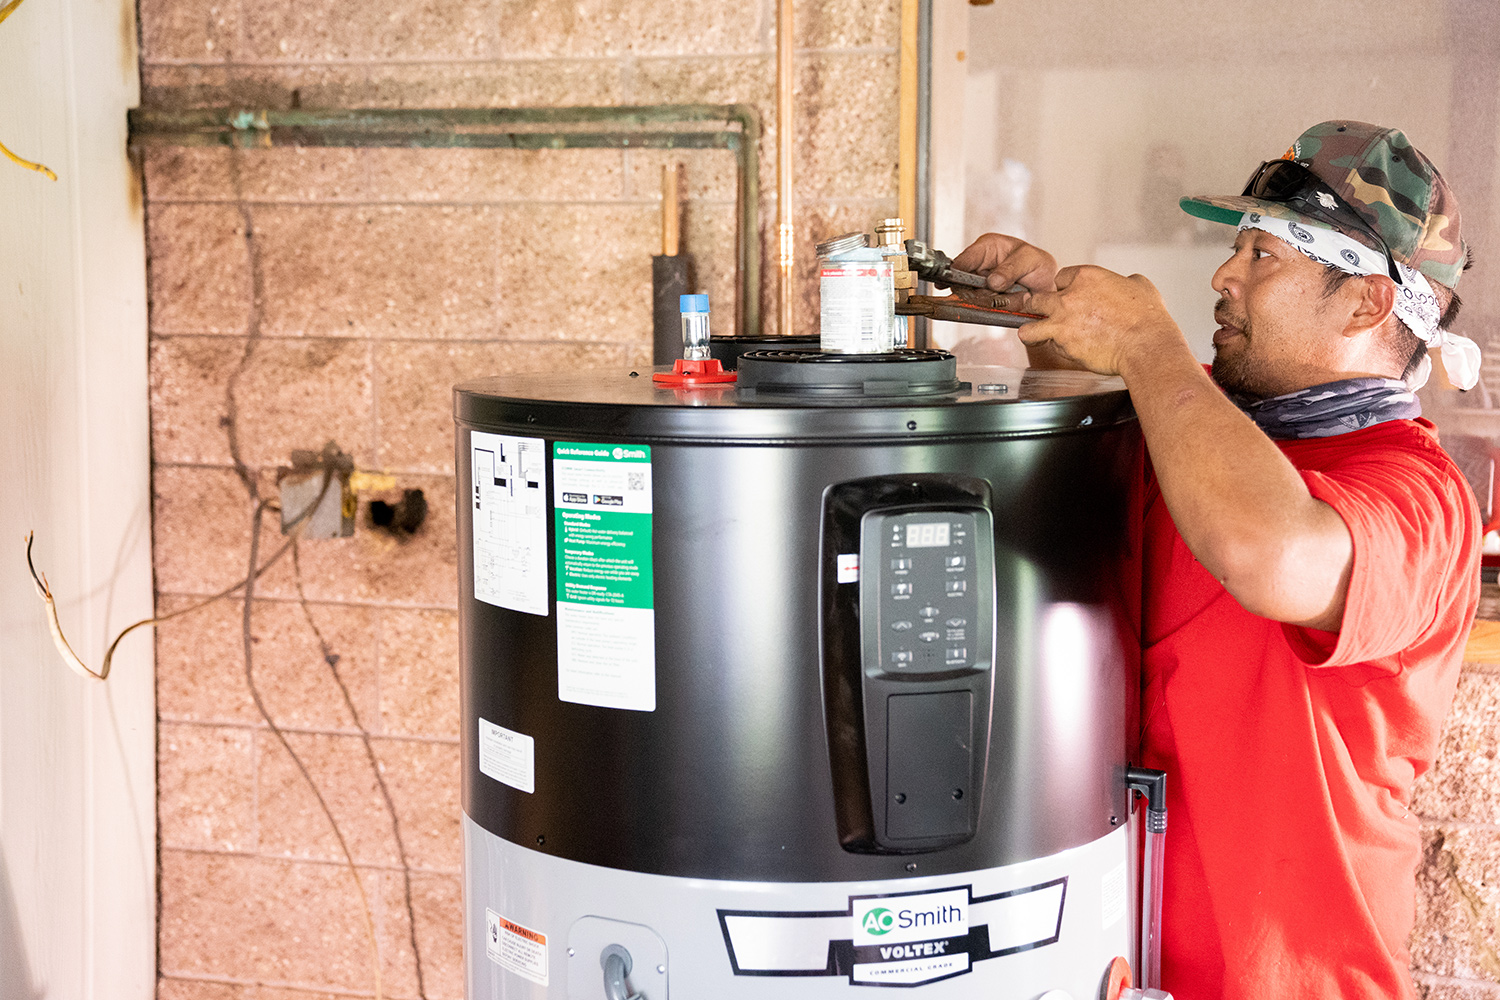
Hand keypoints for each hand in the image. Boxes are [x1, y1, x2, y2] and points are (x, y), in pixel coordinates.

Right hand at [948, 234, 1058, 309]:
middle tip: (1000, 291)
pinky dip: (999, 309)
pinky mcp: (986, 302)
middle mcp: (979, 267)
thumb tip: (993, 281)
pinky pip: (986, 311)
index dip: (955, 273)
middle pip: (962, 285)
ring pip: (974, 301)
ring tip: (1017, 293)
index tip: (958, 284)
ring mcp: (981, 287)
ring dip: (994, 302)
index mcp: (986, 248)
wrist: (1047, 286)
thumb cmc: (1038, 265)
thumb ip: (1011, 268)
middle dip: (980, 293)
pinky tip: (1014, 300)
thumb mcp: (1030, 259)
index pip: (962, 260)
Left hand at [1014, 265, 1182, 375]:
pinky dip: (1059, 349)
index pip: (1059, 277)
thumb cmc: (1147, 318)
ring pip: (1030, 327)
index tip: (1067, 295)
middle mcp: (1069, 298)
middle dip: (1039, 307)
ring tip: (1035, 334)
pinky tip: (1070, 349)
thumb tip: (1124, 284)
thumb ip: (1122, 281)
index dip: (1063, 288)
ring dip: (1032, 330)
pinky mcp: (1064, 346)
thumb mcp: (1139, 285)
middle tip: (1042, 313)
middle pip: (1037, 299)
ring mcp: (1063, 323)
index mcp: (1086, 277)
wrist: (1146, 345)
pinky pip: (1052, 347)